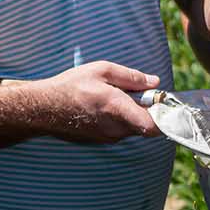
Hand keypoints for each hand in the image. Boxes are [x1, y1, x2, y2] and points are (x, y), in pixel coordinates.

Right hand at [24, 61, 162, 142]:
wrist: (43, 108)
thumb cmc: (71, 86)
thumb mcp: (101, 70)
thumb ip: (131, 76)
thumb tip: (154, 81)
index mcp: (117, 108)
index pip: (153, 126)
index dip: (166, 118)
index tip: (167, 104)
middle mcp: (115, 127)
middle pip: (147, 126)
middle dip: (150, 111)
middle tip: (142, 93)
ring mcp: (108, 136)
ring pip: (134, 128)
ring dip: (135, 114)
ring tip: (120, 97)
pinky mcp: (101, 140)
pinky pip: (121, 130)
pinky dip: (123, 119)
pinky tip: (109, 105)